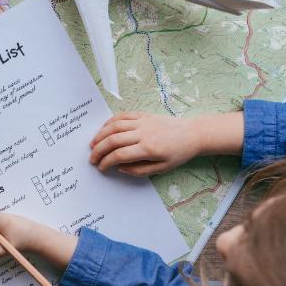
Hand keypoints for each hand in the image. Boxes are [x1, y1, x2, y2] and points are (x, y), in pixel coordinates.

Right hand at [89, 111, 244, 175]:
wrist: (192, 134)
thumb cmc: (178, 153)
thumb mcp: (162, 169)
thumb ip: (139, 170)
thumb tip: (120, 168)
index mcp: (148, 149)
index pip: (119, 155)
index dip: (106, 162)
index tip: (101, 167)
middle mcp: (143, 134)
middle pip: (113, 140)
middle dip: (98, 150)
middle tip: (92, 158)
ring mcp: (142, 122)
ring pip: (114, 126)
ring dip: (100, 135)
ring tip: (93, 144)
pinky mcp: (143, 115)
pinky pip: (122, 116)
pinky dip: (109, 122)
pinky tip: (104, 129)